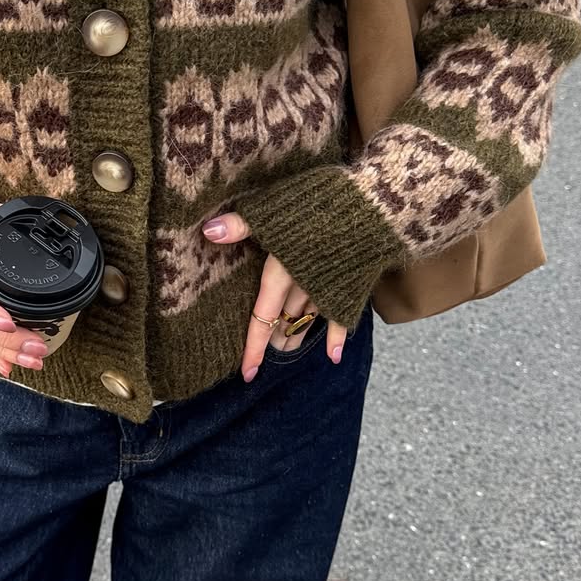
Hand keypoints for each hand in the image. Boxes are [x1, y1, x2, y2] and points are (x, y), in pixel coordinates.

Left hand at [201, 212, 347, 379]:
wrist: (371, 209)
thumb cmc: (319, 206)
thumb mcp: (275, 211)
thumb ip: (242, 224)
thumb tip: (208, 231)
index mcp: (280, 274)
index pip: (261, 319)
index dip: (253, 348)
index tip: (247, 374)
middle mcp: (302, 287)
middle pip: (282, 322)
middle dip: (273, 342)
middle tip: (263, 364)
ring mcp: (326, 288)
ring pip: (305, 318)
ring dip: (295, 337)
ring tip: (286, 353)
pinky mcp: (348, 284)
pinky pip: (340, 317)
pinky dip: (336, 337)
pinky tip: (333, 357)